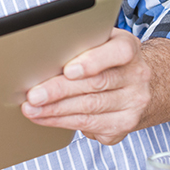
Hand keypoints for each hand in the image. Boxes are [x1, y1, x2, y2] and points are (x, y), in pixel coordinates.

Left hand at [19, 28, 150, 144]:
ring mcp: (133, 103)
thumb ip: (80, 45)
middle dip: (59, 91)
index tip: (68, 71)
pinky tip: (46, 118)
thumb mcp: (100, 43)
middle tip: (34, 96)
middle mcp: (137, 76)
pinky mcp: (125, 124)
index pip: (118, 52)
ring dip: (55, 111)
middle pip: (96, 84)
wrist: (136, 85)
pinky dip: (63, 122)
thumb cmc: (106, 60)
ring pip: (90, 108)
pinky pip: (90, 125)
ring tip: (32, 109)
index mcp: (129, 48)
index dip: (92, 61)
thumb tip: (42, 56)